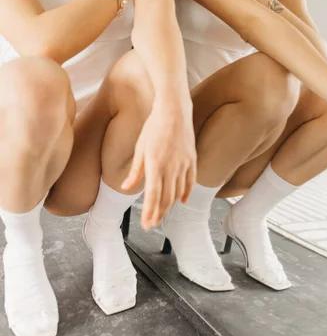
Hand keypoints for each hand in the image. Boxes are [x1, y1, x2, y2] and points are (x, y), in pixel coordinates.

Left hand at [121, 105, 196, 229]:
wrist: (174, 110)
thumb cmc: (153, 127)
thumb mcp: (140, 148)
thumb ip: (135, 171)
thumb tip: (126, 187)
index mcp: (155, 164)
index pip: (153, 195)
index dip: (150, 212)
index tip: (146, 225)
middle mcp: (171, 167)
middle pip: (166, 198)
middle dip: (159, 214)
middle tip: (152, 224)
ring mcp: (184, 164)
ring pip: (178, 192)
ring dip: (170, 205)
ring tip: (162, 213)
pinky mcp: (192, 159)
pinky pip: (190, 182)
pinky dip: (186, 193)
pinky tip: (181, 201)